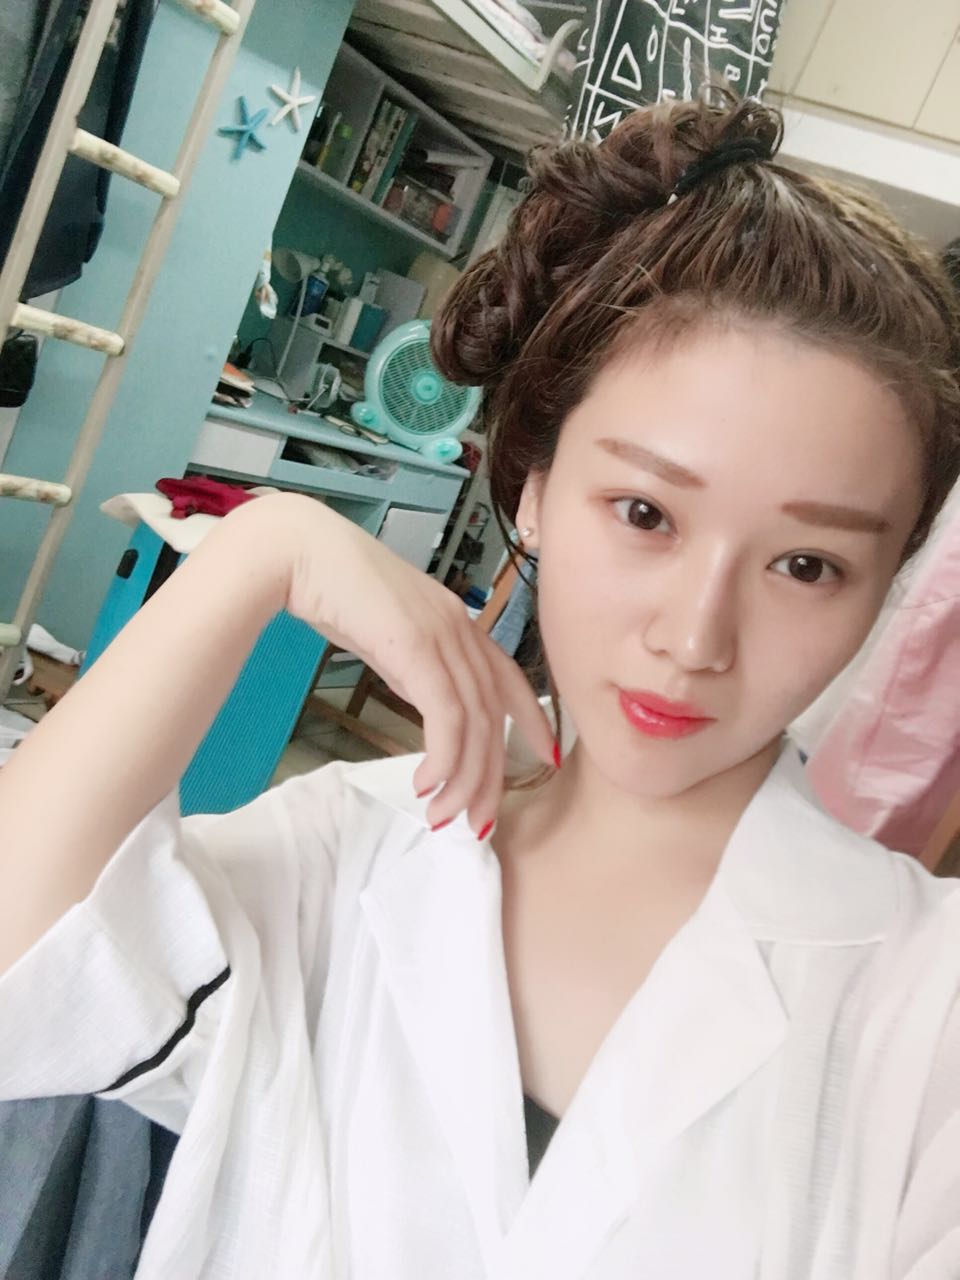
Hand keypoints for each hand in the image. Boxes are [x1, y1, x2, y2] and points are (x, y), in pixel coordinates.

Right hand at [280, 496, 555, 834]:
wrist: (300, 551)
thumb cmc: (335, 588)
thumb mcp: (389, 633)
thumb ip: (416, 664)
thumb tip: (427, 701)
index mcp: (457, 622)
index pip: (511, 678)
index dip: (533, 721)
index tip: (546, 759)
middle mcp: (460, 628)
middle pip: (495, 715)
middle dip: (491, 775)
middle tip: (477, 821)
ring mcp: (441, 635)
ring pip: (475, 722)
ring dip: (463, 778)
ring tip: (443, 815)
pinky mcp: (415, 647)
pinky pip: (446, 716)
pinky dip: (443, 757)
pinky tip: (426, 782)